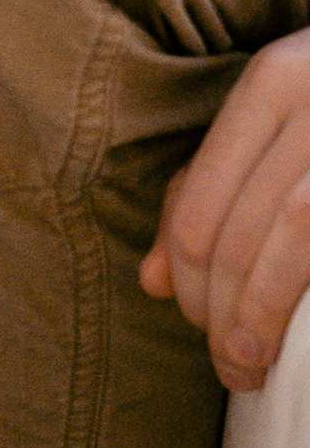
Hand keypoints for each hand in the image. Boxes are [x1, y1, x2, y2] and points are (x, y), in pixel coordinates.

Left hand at [140, 27, 309, 389]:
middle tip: (230, 366)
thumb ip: (212, 185)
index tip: (196, 323)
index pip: (200, 207)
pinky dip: (307, 303)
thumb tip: (152, 282)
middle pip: (237, 237)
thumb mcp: (284, 112)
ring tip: (252, 367)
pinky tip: (304, 339)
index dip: (188, 281)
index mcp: (275, 81)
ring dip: (259, 321)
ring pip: (288, 249)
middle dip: (221, 316)